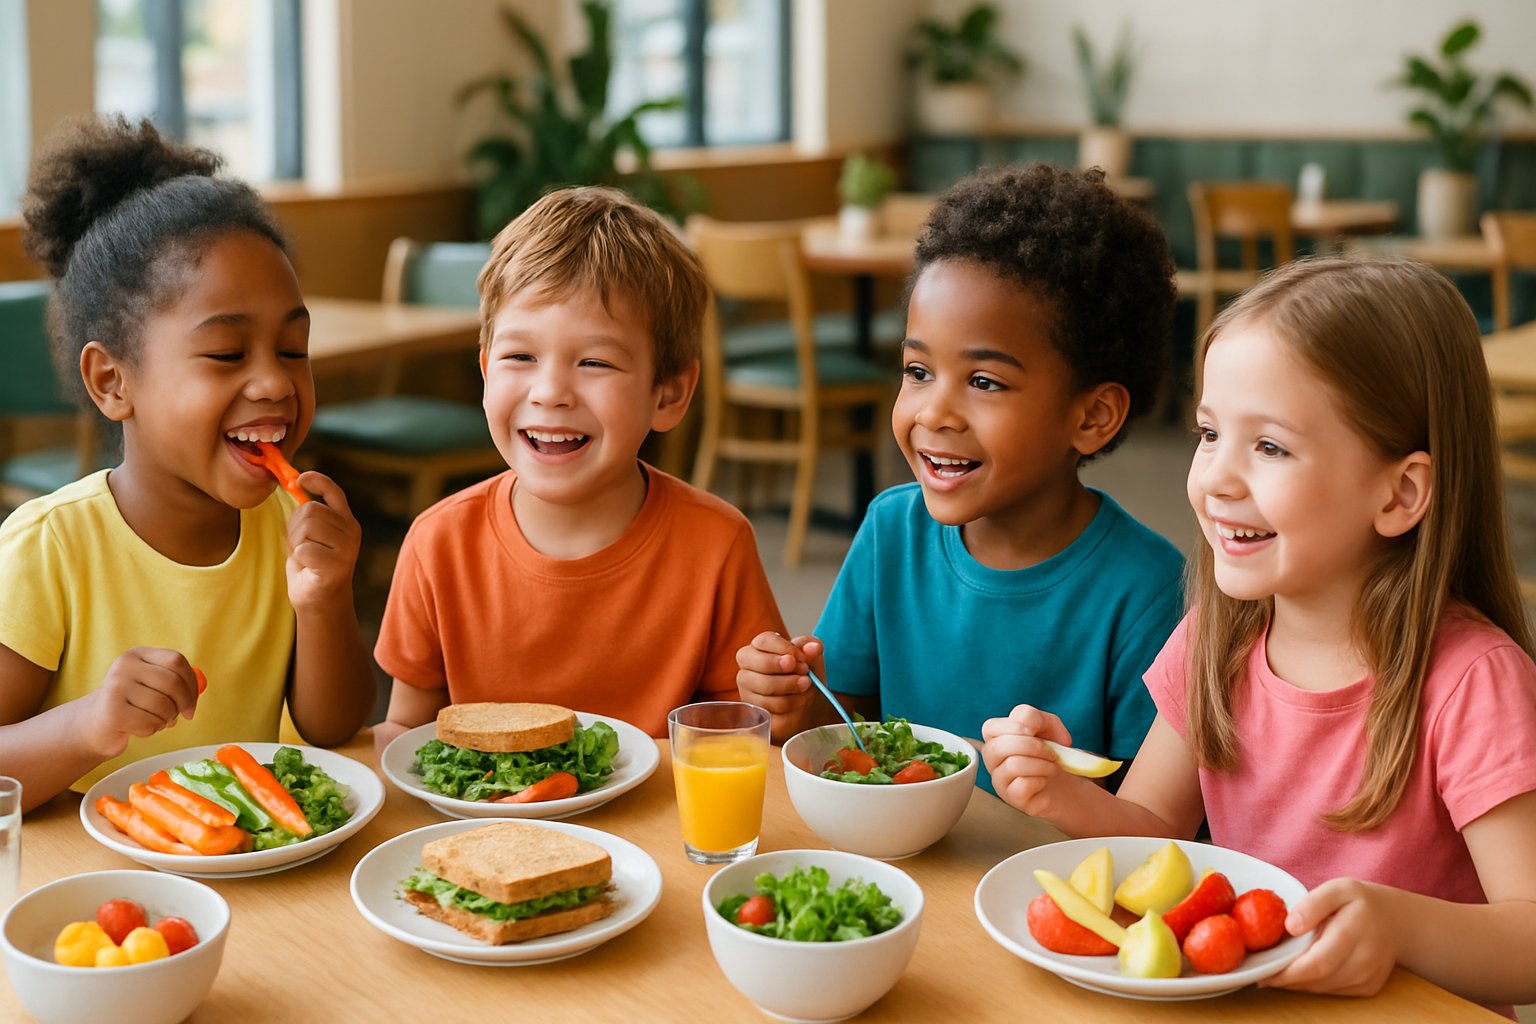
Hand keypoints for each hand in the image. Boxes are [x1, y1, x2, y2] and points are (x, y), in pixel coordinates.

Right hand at [79, 648, 200, 759]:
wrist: (95, 724)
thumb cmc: (133, 705)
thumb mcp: (151, 686)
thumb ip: (176, 684)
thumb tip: (194, 696)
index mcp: (136, 655)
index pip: (176, 661)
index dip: (191, 684)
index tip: (192, 703)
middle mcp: (124, 666)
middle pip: (172, 682)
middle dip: (184, 704)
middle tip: (181, 717)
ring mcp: (115, 687)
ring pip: (163, 705)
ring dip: (166, 719)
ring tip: (155, 720)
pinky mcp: (112, 711)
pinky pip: (150, 723)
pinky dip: (152, 730)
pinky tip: (138, 728)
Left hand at [284, 471, 360, 610]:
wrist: (319, 602)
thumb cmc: (311, 567)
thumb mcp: (311, 536)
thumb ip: (308, 515)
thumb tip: (294, 487)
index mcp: (346, 521)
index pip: (333, 492)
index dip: (317, 481)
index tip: (299, 479)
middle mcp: (352, 532)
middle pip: (311, 510)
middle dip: (294, 526)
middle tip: (298, 545)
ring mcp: (347, 549)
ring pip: (307, 528)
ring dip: (296, 543)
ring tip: (304, 556)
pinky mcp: (338, 566)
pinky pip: (305, 550)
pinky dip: (299, 559)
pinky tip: (308, 568)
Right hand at [736, 632, 823, 714]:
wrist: (806, 700)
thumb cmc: (803, 673)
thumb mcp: (812, 656)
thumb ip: (812, 647)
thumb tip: (814, 648)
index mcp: (759, 646)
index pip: (764, 640)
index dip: (784, 648)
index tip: (802, 657)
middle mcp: (747, 665)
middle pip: (762, 663)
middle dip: (787, 668)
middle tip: (805, 671)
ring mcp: (746, 687)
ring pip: (767, 686)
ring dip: (792, 686)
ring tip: (805, 684)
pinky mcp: (752, 706)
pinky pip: (770, 705)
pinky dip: (789, 703)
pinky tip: (797, 699)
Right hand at [981, 704, 1078, 817]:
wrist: (1063, 783)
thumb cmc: (1050, 752)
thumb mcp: (1050, 728)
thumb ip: (1041, 720)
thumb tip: (1032, 727)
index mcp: (995, 737)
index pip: (990, 727)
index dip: (1015, 726)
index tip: (1035, 730)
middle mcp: (992, 759)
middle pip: (1000, 746)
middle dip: (1033, 746)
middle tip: (1052, 752)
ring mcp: (999, 779)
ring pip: (1013, 765)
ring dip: (1042, 764)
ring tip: (1053, 767)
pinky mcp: (1012, 797)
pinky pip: (1023, 785)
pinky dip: (1040, 780)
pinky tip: (1044, 781)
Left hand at [1260, 878, 1399, 996]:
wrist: (1398, 920)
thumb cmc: (1361, 902)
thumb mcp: (1337, 889)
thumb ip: (1312, 904)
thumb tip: (1290, 926)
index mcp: (1354, 931)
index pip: (1317, 961)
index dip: (1288, 972)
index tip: (1264, 972)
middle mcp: (1365, 959)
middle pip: (1320, 979)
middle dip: (1288, 980)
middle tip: (1264, 975)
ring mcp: (1369, 976)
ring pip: (1325, 988)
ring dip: (1299, 983)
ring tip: (1279, 971)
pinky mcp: (1369, 987)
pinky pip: (1335, 990)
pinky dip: (1315, 984)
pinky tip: (1303, 971)